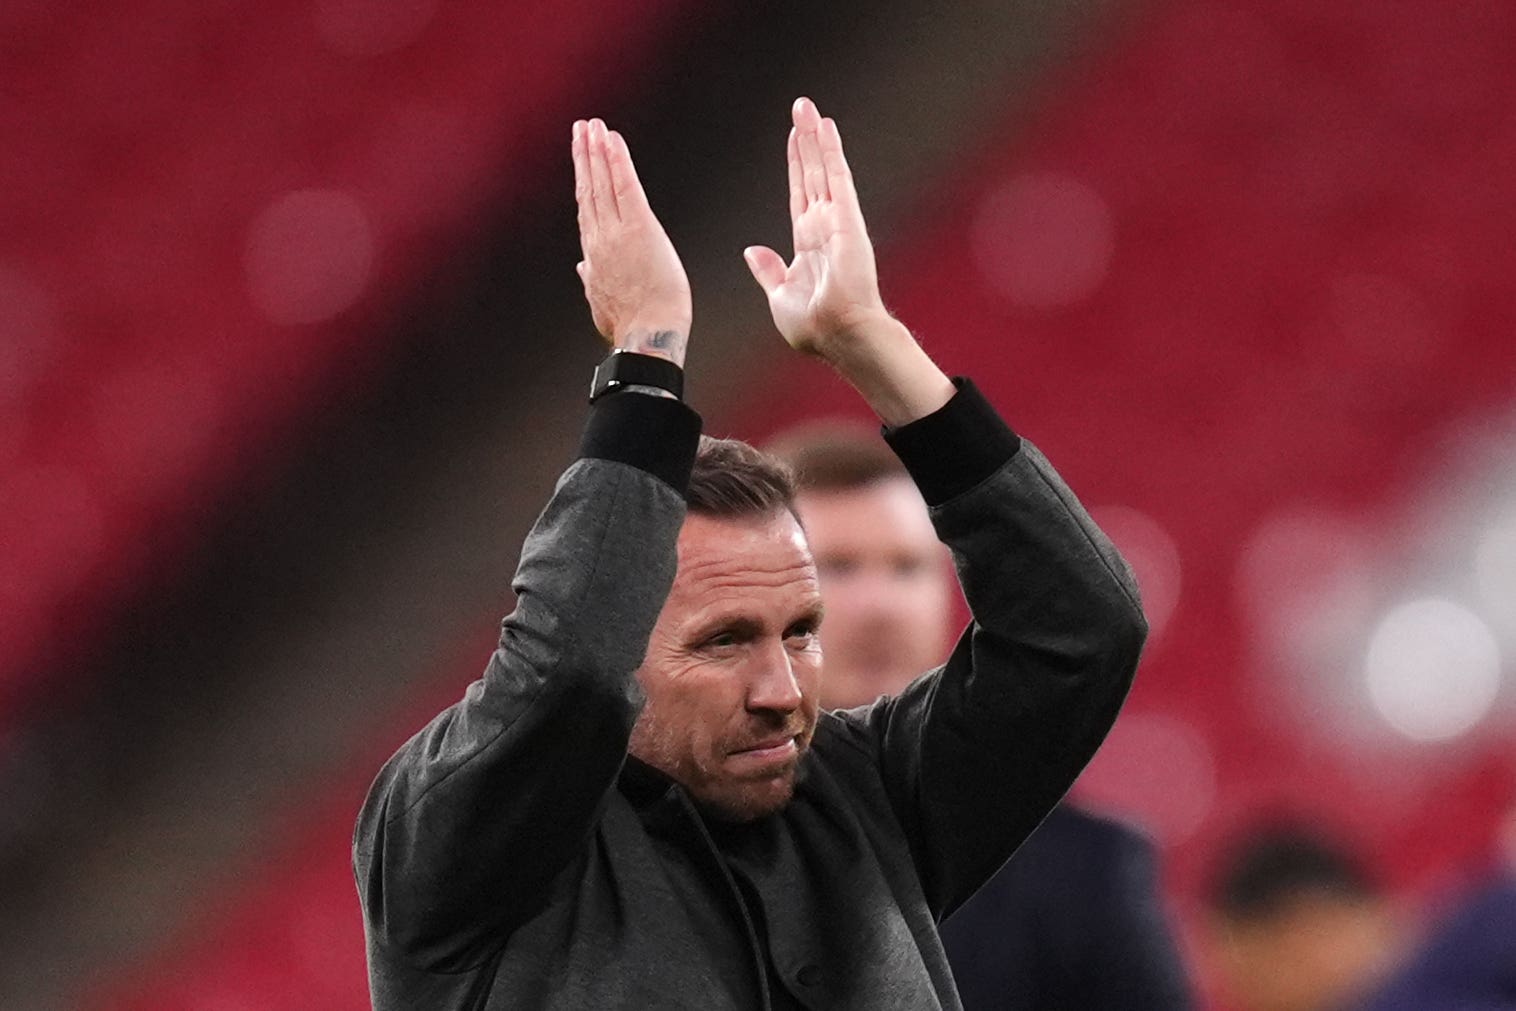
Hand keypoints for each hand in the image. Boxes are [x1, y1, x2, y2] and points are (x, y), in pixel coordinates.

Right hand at [572, 118, 690, 364]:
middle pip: (589, 190)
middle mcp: (600, 240)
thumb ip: (592, 282)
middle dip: (585, 157)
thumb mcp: (602, 305)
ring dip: (597, 151)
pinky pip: (625, 186)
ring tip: (592, 126)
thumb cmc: (634, 326)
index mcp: (595, 258)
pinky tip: (613, 140)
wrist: (648, 336)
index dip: (583, 183)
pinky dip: (618, 161)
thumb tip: (583, 269)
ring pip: (603, 184)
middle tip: (581, 129)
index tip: (581, 162)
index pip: (587, 212)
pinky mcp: (639, 228)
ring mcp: (617, 233)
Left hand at [742, 98, 888, 359]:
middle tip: (801, 108)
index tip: (793, 140)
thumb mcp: (779, 296)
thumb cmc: (813, 326)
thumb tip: (753, 250)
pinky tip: (826, 126)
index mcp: (807, 244)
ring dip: (815, 137)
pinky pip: (837, 177)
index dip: (796, 165)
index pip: (799, 195)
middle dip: (805, 141)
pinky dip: (831, 151)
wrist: (836, 334)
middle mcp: (822, 227)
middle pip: (811, 174)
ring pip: (822, 168)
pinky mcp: (846, 219)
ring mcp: (836, 220)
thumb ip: (769, 271)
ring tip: (807, 107)